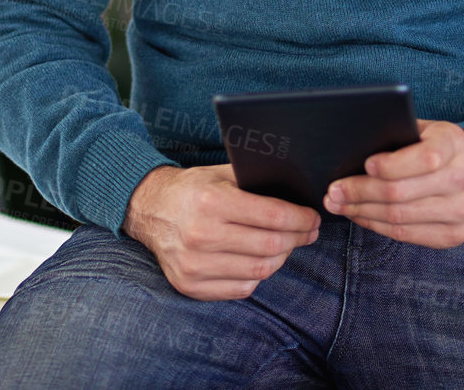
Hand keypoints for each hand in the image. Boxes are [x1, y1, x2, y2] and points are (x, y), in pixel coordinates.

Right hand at [122, 165, 319, 299]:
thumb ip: (255, 182)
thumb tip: (299, 195)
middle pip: (271, 245)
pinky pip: (241, 289)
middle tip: (308, 232)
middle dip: (298, 238)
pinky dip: (257, 276)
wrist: (149, 209)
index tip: (313, 218)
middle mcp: (201, 234)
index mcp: (212, 201)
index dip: (301, 219)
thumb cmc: (193, 189)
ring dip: (281, 258)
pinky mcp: (189, 285)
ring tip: (286, 245)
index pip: (273, 215)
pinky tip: (260, 260)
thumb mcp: (221, 174)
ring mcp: (194, 264)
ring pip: (260, 271)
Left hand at [322, 120, 463, 247]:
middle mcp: (463, 179)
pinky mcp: (453, 235)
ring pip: (399, 217)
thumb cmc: (438, 145)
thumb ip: (398, 135)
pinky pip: (405, 234)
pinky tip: (359, 215)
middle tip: (333, 191)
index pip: (425, 158)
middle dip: (360, 192)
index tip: (365, 164)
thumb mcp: (425, 129)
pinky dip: (376, 225)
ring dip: (362, 212)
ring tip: (338, 204)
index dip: (392, 164)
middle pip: (402, 193)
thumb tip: (351, 148)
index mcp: (455, 144)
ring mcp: (461, 211)